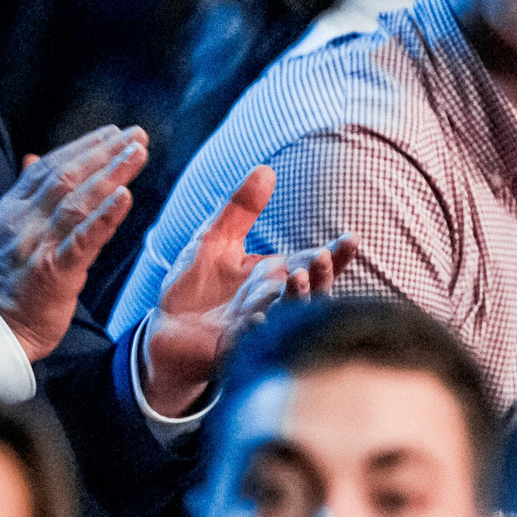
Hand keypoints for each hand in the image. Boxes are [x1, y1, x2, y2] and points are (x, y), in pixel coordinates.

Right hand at [0, 125, 148, 360]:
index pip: (48, 168)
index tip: (113, 132)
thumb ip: (25, 195)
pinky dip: (104, 217)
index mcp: (10, 211)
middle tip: (136, 135)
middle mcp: (21, 222)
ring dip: (111, 174)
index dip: (82, 147)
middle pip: (66, 177)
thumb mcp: (5, 232)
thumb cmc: (4, 285)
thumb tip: (34, 158)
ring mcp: (36, 246)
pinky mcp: (53, 272)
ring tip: (138, 154)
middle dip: (103, 153)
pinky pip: (81, 240)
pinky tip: (125, 197)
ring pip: (76, 201)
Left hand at [143, 166, 354, 417]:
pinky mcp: (234, 347)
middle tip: (322, 258)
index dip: (336, 255)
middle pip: (311, 292)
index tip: (351, 238)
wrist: (165, 330)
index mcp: (275, 277)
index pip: (314, 265)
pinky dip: (256, 327)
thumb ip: (240, 209)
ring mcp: (258, 326)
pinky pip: (250, 339)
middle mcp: (274, 302)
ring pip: (286, 315)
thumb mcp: (214, 240)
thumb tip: (265, 169)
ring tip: (296, 277)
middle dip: (321, 276)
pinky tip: (257, 316)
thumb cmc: (195, 287)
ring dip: (295, 298)